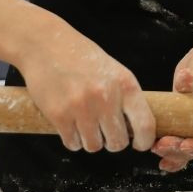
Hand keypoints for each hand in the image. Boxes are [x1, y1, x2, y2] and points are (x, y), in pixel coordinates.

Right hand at [17, 25, 154, 154]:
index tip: (139, 144)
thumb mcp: (114, 71)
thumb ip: (125, 97)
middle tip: (106, 132)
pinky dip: (73, 139)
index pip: (145, 125)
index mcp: (125, 85)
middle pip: (118, 142)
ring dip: (91, 140)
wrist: (46, 45)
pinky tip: (71, 124)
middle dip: (113, 141)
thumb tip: (137, 128)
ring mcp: (82, 108)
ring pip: (94, 146)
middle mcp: (106, 98)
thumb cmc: (82, 57)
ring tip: (86, 124)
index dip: (145, 141)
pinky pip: (72, 143)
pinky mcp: (59, 115)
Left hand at [152, 37, 192, 172]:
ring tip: (156, 148)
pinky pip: (178, 141)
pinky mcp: (184, 123)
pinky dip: (169, 151)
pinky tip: (157, 152)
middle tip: (161, 145)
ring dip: (171, 153)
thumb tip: (184, 80)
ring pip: (185, 149)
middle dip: (178, 151)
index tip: (185, 144)